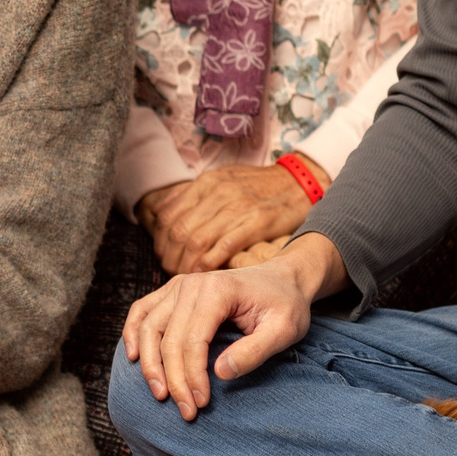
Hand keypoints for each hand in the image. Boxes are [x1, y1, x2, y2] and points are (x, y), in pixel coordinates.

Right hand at [121, 233, 344, 420]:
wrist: (282, 279)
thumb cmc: (285, 305)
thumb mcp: (284, 330)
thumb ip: (255, 351)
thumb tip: (220, 373)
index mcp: (217, 290)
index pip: (192, 340)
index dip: (192, 376)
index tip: (201, 404)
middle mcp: (191, 284)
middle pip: (168, 338)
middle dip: (173, 380)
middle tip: (186, 412)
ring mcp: (178, 286)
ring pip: (148, 327)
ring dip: (148, 363)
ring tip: (160, 395)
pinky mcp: (172, 291)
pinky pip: (142, 311)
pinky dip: (132, 333)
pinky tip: (132, 357)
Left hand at [139, 159, 324, 273]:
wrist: (298, 182)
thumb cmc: (257, 186)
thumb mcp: (222, 179)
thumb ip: (191, 195)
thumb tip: (158, 212)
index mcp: (207, 182)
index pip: (169, 214)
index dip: (161, 240)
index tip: (164, 255)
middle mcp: (218, 192)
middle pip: (179, 230)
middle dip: (170, 256)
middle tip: (170, 271)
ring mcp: (237, 207)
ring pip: (197, 240)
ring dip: (186, 264)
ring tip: (186, 276)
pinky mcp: (256, 222)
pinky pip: (223, 248)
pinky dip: (208, 265)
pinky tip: (205, 274)